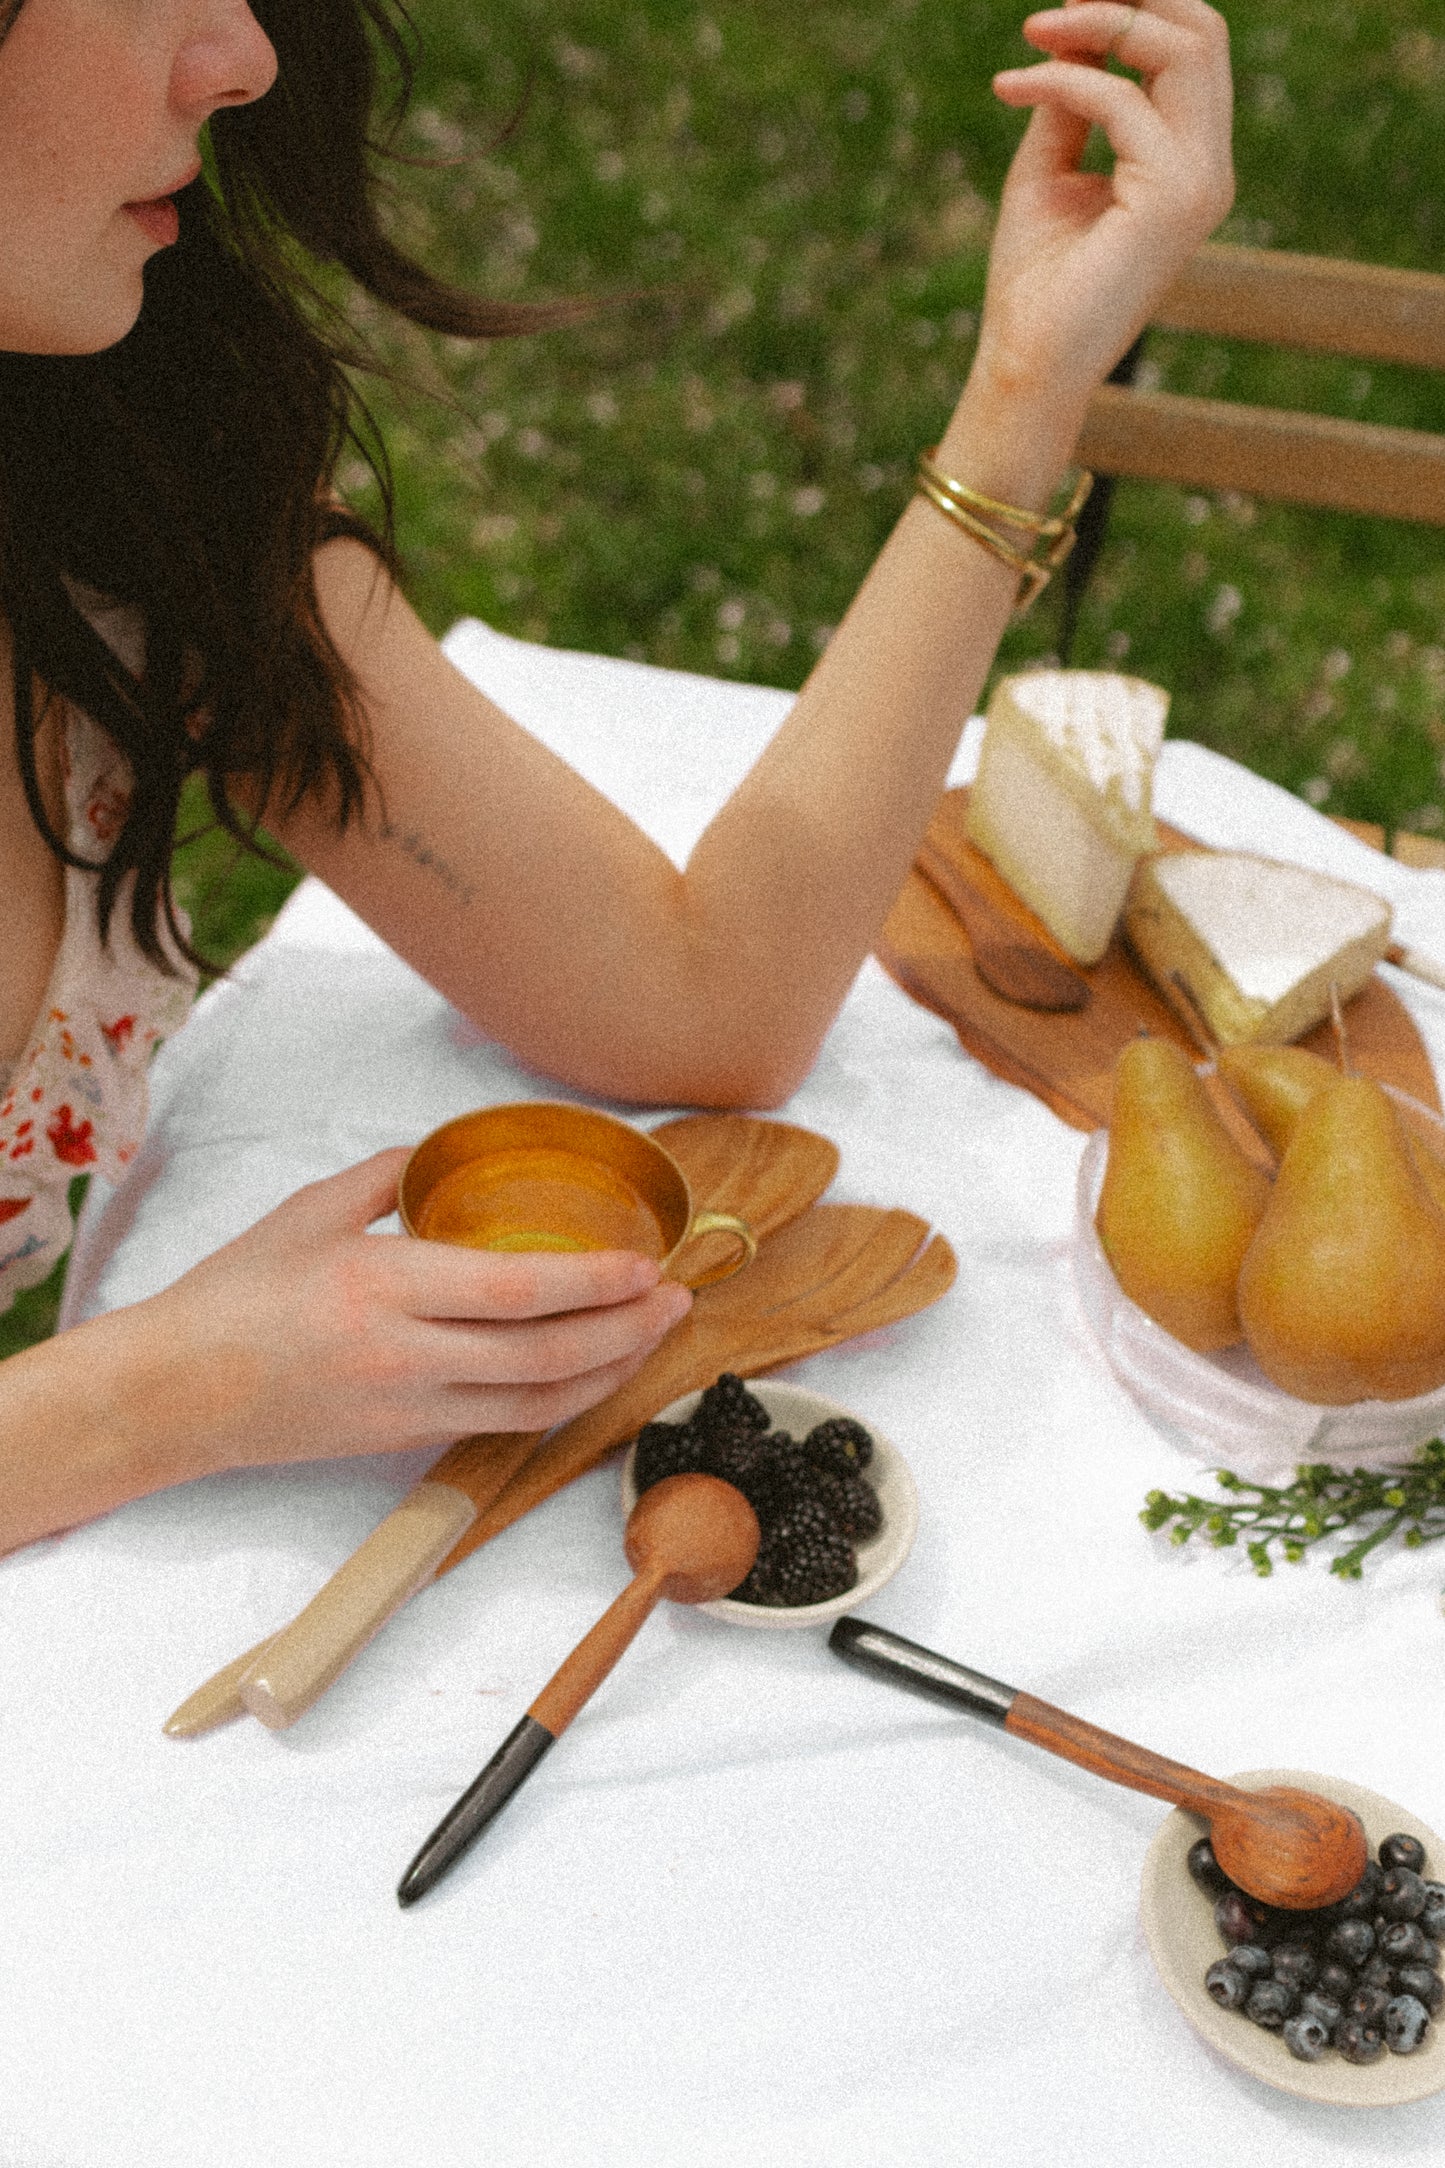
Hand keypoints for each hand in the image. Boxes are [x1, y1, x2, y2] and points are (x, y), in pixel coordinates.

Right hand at [130, 1149, 692, 1472]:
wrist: (176, 1392)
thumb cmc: (235, 1295)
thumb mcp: (309, 1212)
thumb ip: (387, 1177)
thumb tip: (443, 1151)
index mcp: (383, 1286)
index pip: (515, 1292)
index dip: (594, 1283)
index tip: (647, 1264)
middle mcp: (404, 1355)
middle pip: (546, 1356)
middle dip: (627, 1331)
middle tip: (677, 1300)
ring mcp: (407, 1406)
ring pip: (536, 1403)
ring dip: (609, 1373)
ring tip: (652, 1336)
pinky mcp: (403, 1439)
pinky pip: (503, 1423)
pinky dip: (559, 1400)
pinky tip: (590, 1372)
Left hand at [976, 0, 1233, 415]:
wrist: (1029, 364)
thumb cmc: (1035, 281)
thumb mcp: (1049, 168)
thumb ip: (1070, 98)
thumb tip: (1070, 27)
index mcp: (1189, 164)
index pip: (1194, 50)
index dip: (1141, 7)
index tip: (1066, 7)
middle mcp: (1208, 170)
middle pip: (1204, 31)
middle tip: (1053, 8)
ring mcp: (1200, 183)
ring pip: (1182, 46)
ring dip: (1100, 21)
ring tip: (1032, 30)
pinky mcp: (1173, 198)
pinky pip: (1121, 99)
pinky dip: (1061, 78)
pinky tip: (1009, 87)